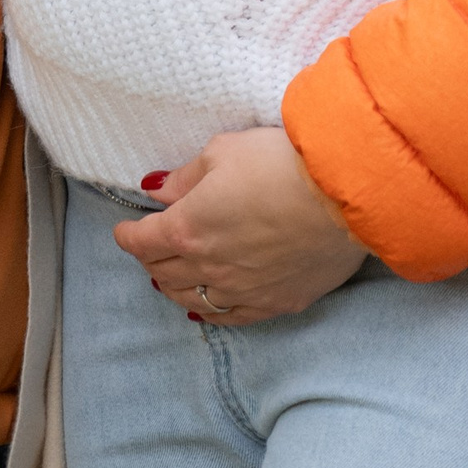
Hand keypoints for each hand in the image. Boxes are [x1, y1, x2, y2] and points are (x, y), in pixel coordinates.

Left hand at [114, 127, 365, 324]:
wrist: (343, 193)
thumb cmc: (282, 161)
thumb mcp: (225, 151)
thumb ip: (186, 177)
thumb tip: (157, 191)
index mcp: (189, 226)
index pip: (143, 240)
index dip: (127, 235)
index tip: (124, 229)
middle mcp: (209, 266)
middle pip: (164, 272)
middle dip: (150, 258)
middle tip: (149, 247)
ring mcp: (243, 290)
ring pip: (192, 299)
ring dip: (174, 287)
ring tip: (170, 278)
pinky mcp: (276, 302)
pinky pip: (232, 317)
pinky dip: (212, 310)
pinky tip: (206, 307)